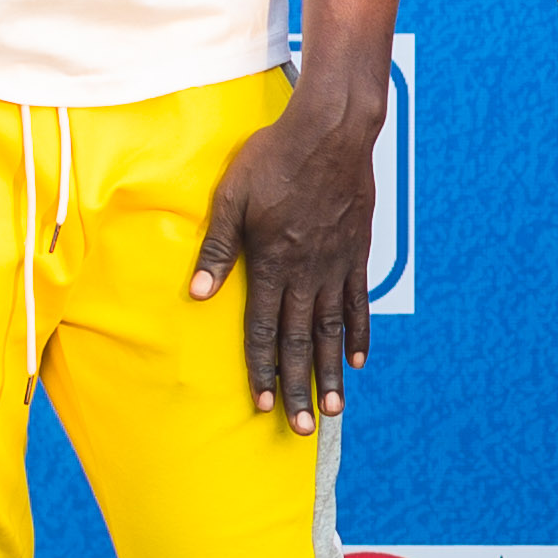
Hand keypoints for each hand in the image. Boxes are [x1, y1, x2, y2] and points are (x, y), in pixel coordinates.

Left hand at [187, 82, 378, 430]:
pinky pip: (358, 302)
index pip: (265, 329)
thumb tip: (199, 294)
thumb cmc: (274, 157)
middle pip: (300, 342)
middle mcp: (306, 272)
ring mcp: (335, 264)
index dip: (262, 370)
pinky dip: (358, 333)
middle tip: (301, 428)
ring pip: (331, 331)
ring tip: (331, 409)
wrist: (332, 130)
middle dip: (298, 388)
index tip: (262, 405)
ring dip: (330, 373)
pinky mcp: (356, 252)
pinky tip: (356, 360)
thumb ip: (217, 248)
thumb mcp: (232, 196)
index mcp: (272, 262)